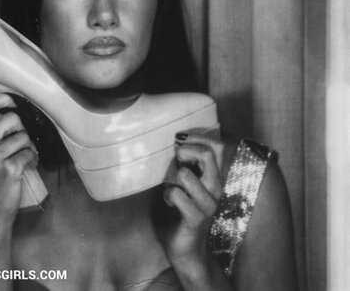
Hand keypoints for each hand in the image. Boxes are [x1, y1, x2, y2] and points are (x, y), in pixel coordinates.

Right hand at [0, 93, 37, 233]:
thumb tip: (11, 114)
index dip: (5, 98)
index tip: (15, 102)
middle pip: (12, 118)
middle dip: (22, 129)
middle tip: (21, 142)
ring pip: (24, 137)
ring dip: (29, 147)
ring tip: (23, 158)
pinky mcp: (9, 169)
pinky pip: (30, 153)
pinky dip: (33, 159)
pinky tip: (26, 167)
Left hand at [163, 132, 223, 284]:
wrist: (188, 248)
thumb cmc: (185, 209)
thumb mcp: (189, 182)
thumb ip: (189, 164)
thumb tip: (178, 142)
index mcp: (216, 177)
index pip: (217, 147)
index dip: (198, 137)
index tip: (181, 138)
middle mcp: (216, 187)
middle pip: (207, 155)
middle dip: (186, 151)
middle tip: (176, 160)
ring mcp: (208, 203)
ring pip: (184, 174)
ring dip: (171, 179)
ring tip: (172, 188)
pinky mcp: (195, 217)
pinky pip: (176, 194)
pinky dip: (167, 195)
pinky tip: (170, 203)